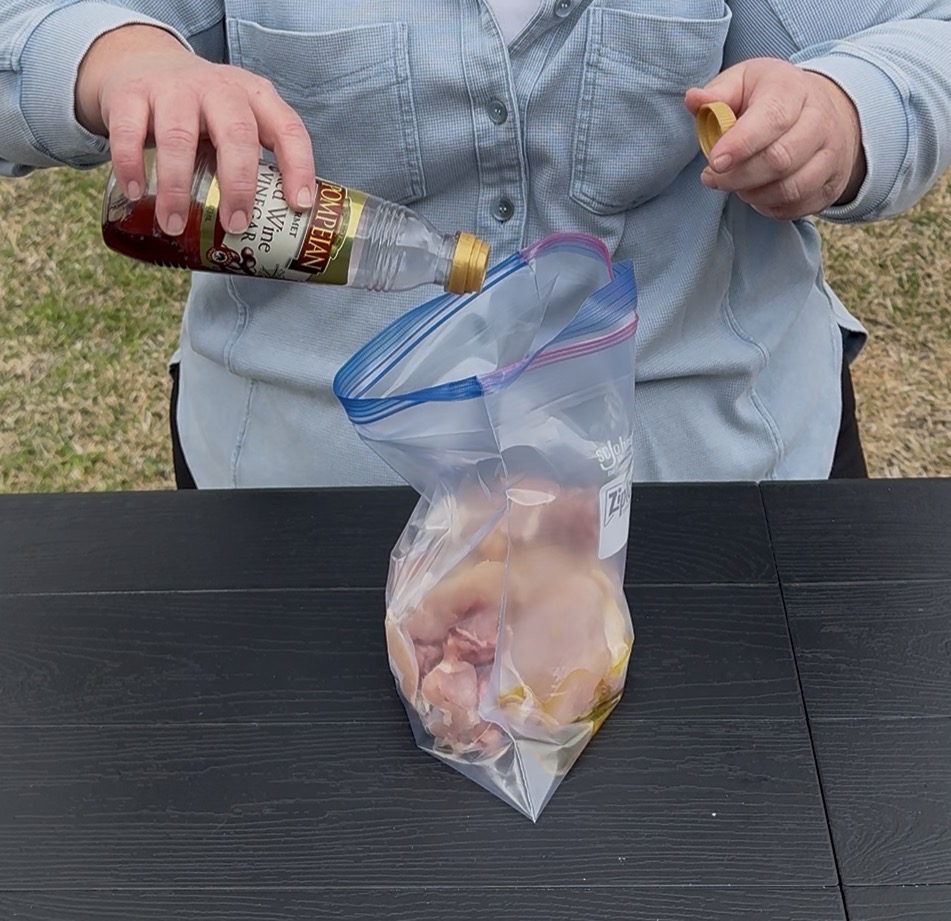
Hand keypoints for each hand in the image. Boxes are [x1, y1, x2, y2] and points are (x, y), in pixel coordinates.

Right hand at [76, 25, 314, 235]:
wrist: (144, 61)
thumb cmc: (203, 111)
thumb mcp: (237, 122)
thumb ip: (253, 162)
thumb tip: (268, 234)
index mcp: (255, 98)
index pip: (288, 129)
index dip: (298, 166)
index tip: (299, 205)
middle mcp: (219, 89)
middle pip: (236, 134)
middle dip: (238, 185)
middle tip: (234, 225)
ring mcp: (174, 87)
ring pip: (179, 136)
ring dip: (177, 186)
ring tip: (174, 225)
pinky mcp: (131, 93)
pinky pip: (129, 131)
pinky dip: (131, 165)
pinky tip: (136, 194)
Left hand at [685, 57, 866, 219]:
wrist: (822, 111)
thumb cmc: (771, 97)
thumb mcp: (744, 82)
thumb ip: (718, 94)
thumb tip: (693, 99)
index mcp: (792, 89)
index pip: (772, 118)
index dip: (740, 144)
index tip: (714, 162)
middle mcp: (820, 120)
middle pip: (780, 159)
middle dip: (738, 177)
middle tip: (713, 178)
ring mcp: (831, 154)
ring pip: (790, 188)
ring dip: (752, 194)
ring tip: (735, 184)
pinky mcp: (832, 183)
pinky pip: (797, 207)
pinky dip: (768, 207)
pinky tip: (755, 194)